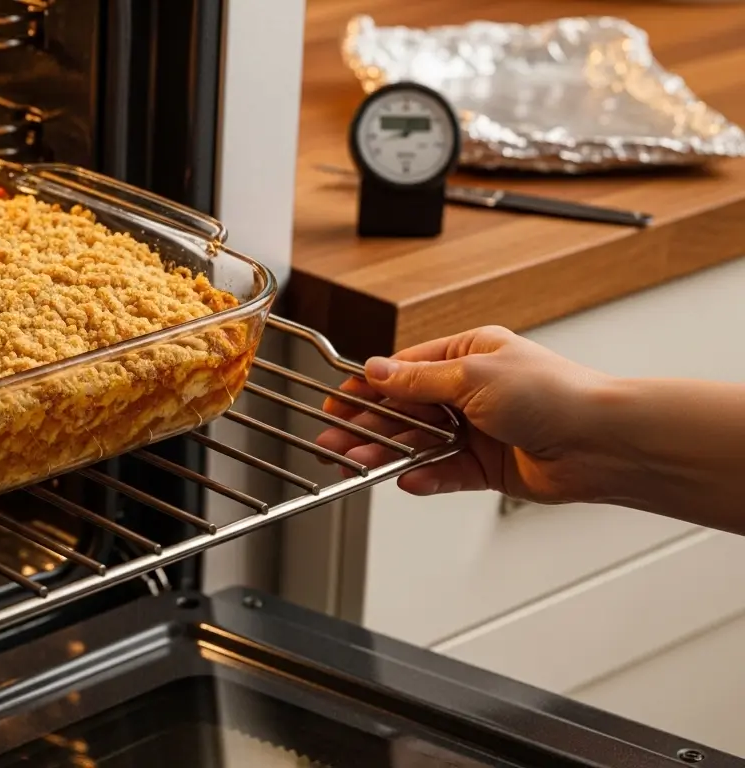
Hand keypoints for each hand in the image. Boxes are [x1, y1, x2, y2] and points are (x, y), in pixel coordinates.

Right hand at [315, 325, 614, 503]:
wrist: (602, 442)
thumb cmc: (555, 395)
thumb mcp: (473, 376)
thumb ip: (417, 380)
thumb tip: (376, 371)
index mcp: (469, 356)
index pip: (403, 371)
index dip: (366, 388)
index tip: (334, 402)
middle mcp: (471, 392)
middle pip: (404, 410)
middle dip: (365, 427)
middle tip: (330, 442)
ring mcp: (478, 430)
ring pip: (418, 443)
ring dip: (385, 454)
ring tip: (352, 465)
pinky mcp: (487, 466)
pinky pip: (444, 472)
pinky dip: (423, 476)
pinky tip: (404, 479)